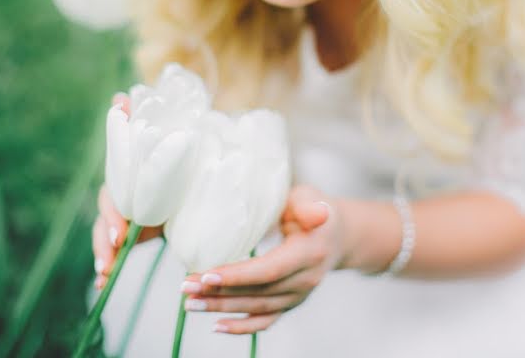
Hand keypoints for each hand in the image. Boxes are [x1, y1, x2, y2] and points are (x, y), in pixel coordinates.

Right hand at [91, 92, 163, 289]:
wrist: (194, 167)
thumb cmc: (178, 150)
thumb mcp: (167, 139)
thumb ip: (143, 123)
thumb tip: (119, 97)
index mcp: (131, 176)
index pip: (114, 196)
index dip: (113, 215)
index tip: (122, 235)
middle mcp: (124, 194)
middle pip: (105, 221)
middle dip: (104, 244)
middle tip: (107, 266)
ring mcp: (126, 214)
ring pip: (106, 238)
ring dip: (103, 258)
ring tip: (103, 279)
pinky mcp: (133, 230)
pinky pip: (116, 250)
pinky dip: (108, 265)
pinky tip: (103, 285)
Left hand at [179, 184, 345, 334]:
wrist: (337, 234)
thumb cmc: (314, 208)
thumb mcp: (310, 198)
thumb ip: (308, 205)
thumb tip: (318, 211)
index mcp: (310, 253)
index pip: (270, 270)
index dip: (238, 276)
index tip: (206, 274)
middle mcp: (306, 279)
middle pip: (259, 292)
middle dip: (219, 292)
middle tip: (186, 287)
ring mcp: (299, 295)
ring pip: (258, 308)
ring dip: (222, 308)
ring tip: (190, 302)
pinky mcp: (291, 303)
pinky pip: (266, 320)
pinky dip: (241, 327)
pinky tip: (215, 324)